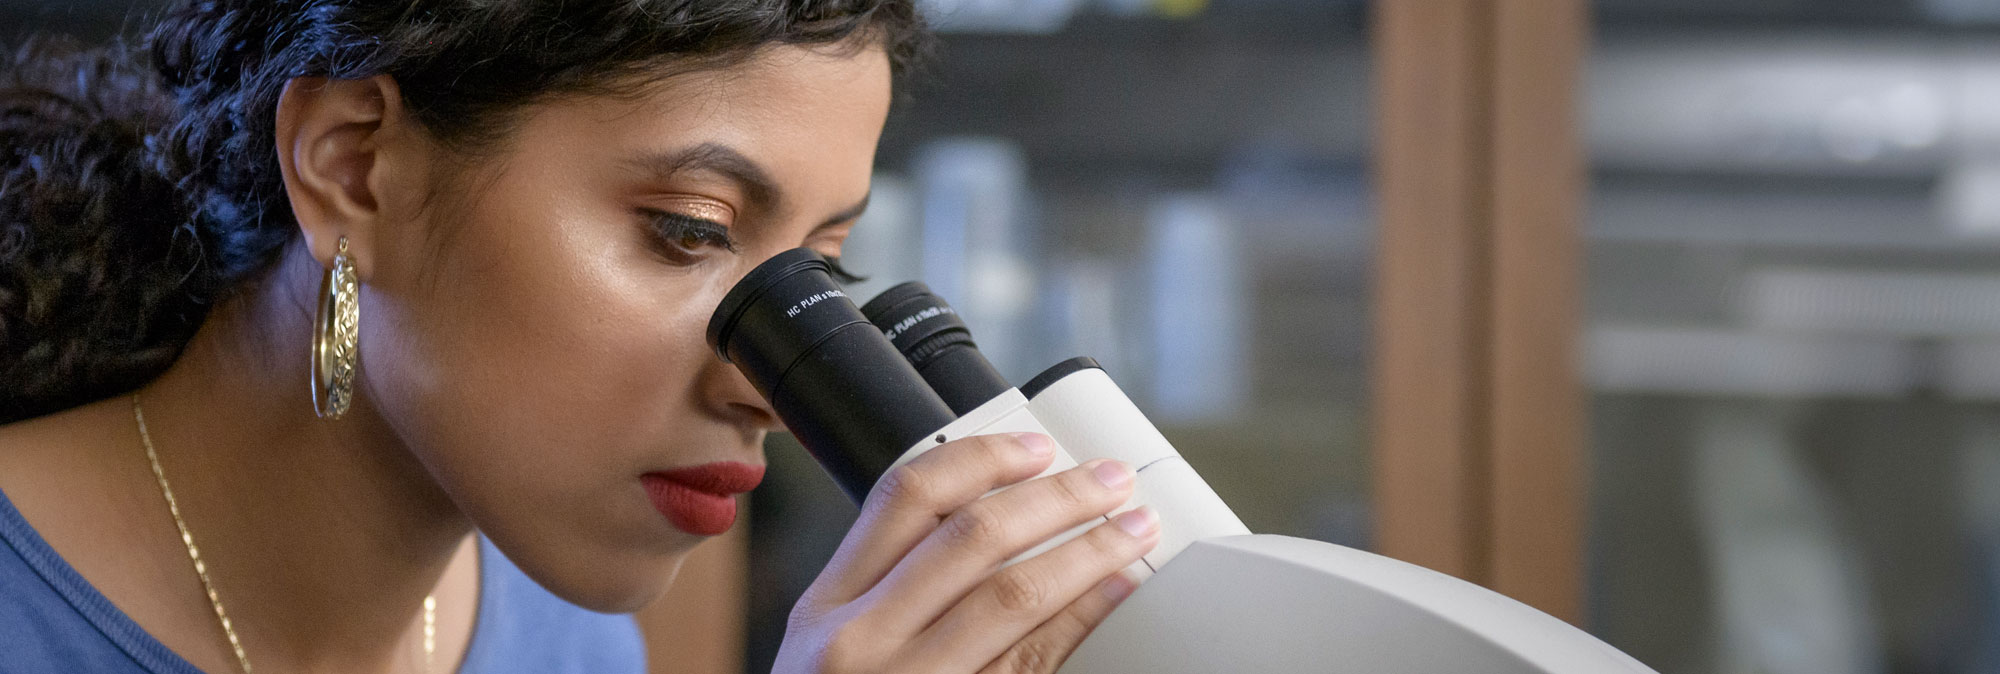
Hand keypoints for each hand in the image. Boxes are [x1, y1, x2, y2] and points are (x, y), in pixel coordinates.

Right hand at [773, 432, 1159, 673]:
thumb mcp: (831, 654)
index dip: (981, 457)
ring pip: (1013, 593)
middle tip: (1108, 479)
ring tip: (1131, 528)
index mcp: (826, 609)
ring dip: (1087, 550)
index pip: (904, 496)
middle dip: (1055, 495)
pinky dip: (1083, 619)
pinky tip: (1117, 595)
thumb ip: (886, 592)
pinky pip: (1032, 662)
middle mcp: (860, 643)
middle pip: (972, 534)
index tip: (1034, 447)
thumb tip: (985, 523)